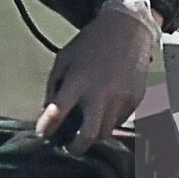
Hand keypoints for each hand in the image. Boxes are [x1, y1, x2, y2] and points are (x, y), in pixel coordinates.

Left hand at [35, 0, 159, 154]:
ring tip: (88, 122)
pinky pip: (119, 121)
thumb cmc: (92, 42)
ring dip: (94, 132)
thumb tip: (48, 112)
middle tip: (69, 146)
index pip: (57, 113)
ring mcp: (120, 99)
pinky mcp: (135, 100)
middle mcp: (101, 93)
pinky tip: (105, 106)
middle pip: (88, 136)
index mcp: (78, 81)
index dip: (46, 128)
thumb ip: (54, 86)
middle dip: (76, 147)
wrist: (128, 29)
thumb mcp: (64, 59)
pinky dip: (109, 120)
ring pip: (106, 133)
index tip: (43, 132)